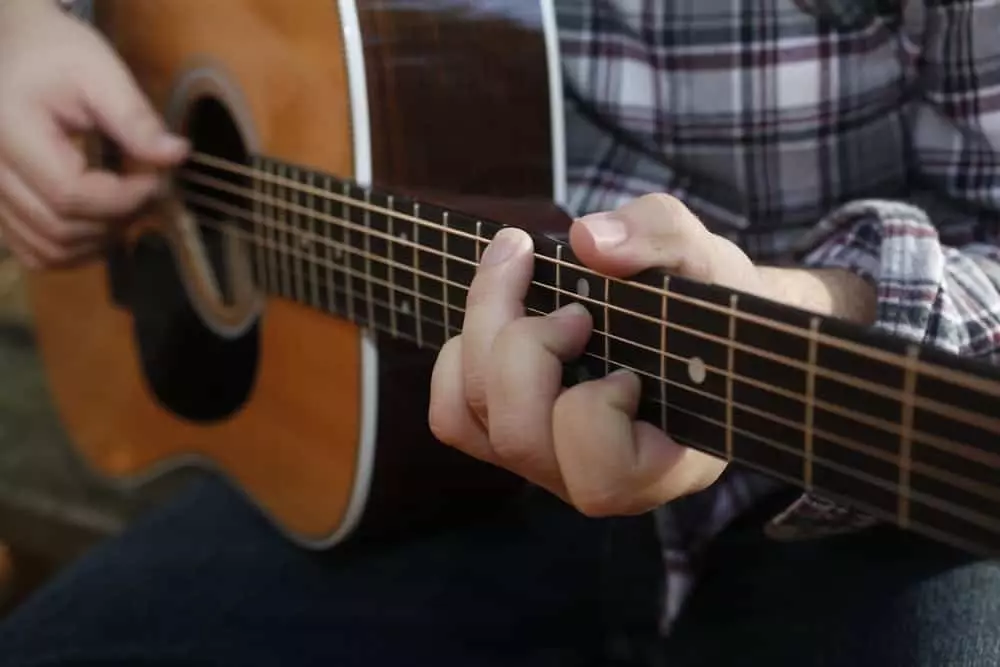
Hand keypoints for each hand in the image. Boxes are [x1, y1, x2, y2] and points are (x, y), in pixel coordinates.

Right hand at [0, 0, 187, 268]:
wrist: (13, 49)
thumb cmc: (53, 53)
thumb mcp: (98, 72)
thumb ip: (135, 118)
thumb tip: (177, 155)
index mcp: (9, 131)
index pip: (70, 193)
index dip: (124, 198)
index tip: (158, 180)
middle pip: (59, 227)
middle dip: (117, 219)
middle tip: (152, 195)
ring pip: (47, 248)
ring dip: (99, 241)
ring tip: (131, 209)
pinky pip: (34, 250)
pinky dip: (74, 250)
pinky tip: (104, 227)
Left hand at [428, 193, 772, 516]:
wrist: (699, 324)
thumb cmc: (709, 303)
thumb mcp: (706, 258)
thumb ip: (664, 239)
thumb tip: (589, 243)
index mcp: (664, 464)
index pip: (604, 475)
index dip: (596, 405)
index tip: (626, 358)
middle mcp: (597, 481)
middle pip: (519, 437)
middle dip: (523, 347)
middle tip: (570, 305)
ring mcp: (546, 463)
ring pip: (471, 420)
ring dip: (481, 337)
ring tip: (520, 281)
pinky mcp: (508, 437)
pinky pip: (451, 415)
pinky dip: (457, 357)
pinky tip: (498, 315)